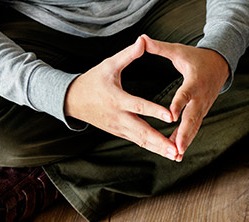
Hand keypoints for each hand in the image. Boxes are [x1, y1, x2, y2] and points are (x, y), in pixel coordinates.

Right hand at [64, 35, 177, 159]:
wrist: (72, 100)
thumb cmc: (93, 80)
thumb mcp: (108, 65)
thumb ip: (128, 54)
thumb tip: (143, 40)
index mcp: (117, 99)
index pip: (139, 106)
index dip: (155, 111)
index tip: (171, 117)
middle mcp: (119, 117)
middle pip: (143, 132)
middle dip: (160, 142)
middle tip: (176, 150)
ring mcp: (119, 128)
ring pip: (142, 141)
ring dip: (159, 149)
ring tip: (177, 155)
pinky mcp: (120, 133)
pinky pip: (139, 142)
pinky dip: (153, 148)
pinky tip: (167, 153)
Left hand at [141, 35, 229, 159]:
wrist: (220, 66)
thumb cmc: (195, 57)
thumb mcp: (179, 50)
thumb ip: (159, 47)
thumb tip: (141, 38)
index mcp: (194, 82)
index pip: (185, 94)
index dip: (179, 105)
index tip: (171, 116)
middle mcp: (200, 98)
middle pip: (192, 118)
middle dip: (185, 133)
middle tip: (177, 147)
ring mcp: (202, 107)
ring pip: (194, 127)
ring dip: (185, 141)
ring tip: (177, 155)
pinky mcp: (201, 113)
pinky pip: (193, 128)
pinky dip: (186, 140)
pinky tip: (177, 152)